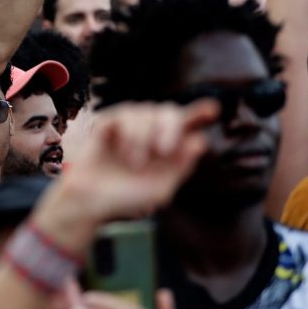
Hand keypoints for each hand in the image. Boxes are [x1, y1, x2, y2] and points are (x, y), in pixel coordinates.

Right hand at [32, 101, 218, 253]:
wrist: (93, 199)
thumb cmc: (128, 198)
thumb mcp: (161, 188)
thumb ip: (182, 166)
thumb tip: (200, 140)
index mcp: (169, 148)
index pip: (188, 124)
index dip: (200, 112)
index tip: (214, 108)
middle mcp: (152, 132)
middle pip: (170, 111)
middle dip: (171, 127)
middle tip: (163, 150)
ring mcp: (130, 125)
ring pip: (148, 111)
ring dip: (144, 138)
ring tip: (134, 163)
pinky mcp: (110, 121)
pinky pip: (126, 114)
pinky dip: (129, 135)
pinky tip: (123, 153)